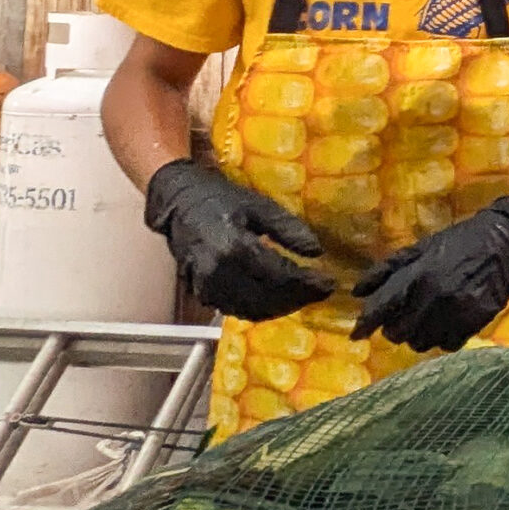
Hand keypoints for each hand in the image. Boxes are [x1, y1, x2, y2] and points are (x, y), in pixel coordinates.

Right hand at [143, 159, 328, 321]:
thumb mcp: (260, 206)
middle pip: (269, 298)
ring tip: (302, 296)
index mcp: (235, 247)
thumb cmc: (221, 199)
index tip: (330, 284)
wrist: (179, 202)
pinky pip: (236, 310)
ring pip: (253, 310)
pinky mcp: (201, 293)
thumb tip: (317, 252)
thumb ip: (289, 229)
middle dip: (299, 298)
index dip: (308, 283)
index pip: (281, 275)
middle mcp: (219, 272)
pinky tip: (276, 299)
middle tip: (319, 291)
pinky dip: (259, 309)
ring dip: (281, 307)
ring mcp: (207, 287)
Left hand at [350, 197, 508, 353]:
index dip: (364, 326)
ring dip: (417, 336)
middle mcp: (433, 297)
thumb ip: (386, 270)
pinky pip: (448, 345)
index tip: (356, 335)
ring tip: (423, 323)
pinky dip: (441, 339)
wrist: (504, 241)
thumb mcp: (418, 248)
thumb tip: (356, 292)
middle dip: (394, 329)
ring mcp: (456, 312)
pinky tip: (444, 325)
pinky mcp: (475, 322)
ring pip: (422, 343)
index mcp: (416, 276)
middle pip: (398, 333)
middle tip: (400, 321)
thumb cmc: (457, 242)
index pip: (380, 310)